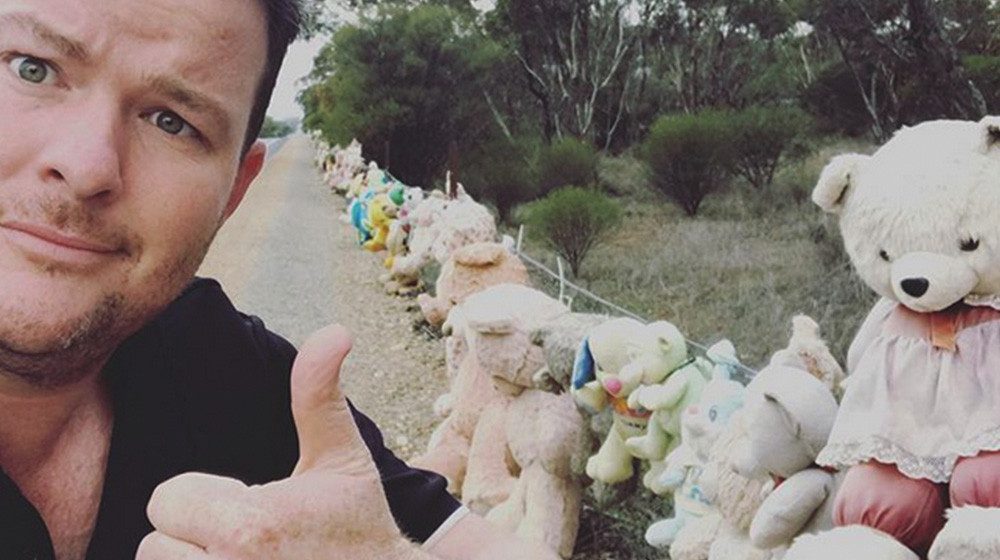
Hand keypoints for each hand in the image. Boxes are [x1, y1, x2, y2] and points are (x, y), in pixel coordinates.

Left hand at [136, 324, 433, 559]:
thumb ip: (318, 395)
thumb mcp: (342, 459)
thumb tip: (335, 330)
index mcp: (249, 524)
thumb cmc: (361, 527)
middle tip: (244, 541)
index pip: (166, 498)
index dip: (202, 497)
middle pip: (153, 546)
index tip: (247, 506)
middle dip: (190, 540)